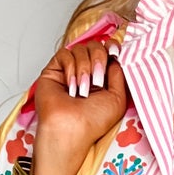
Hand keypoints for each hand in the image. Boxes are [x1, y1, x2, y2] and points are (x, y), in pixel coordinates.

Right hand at [31, 27, 128, 162]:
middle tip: (97, 80)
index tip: (115, 50)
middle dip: (99, 59)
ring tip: (83, 90)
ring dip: (85, 68)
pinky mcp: (54, 70)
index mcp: (102, 78)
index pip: (106, 51)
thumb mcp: (118, 98)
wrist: (71, 129)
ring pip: (80, 49)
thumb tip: (115, 56)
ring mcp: (69, 70)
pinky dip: (71, 68)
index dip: (111, 46)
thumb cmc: (93, 121)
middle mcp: (86, 73)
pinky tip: (71, 86)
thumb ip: (120, 75)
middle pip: (94, 46)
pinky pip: (65, 54)